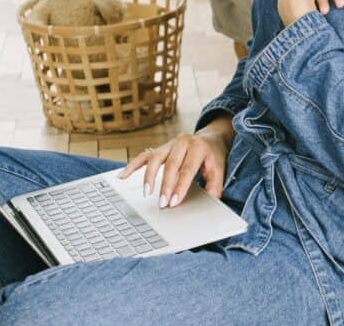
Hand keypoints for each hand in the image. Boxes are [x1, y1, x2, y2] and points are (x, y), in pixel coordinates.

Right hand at [117, 119, 232, 207]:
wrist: (210, 140)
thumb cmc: (213, 158)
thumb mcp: (219, 171)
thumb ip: (214, 188)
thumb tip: (206, 205)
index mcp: (199, 147)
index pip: (187, 169)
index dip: (180, 187)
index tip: (174, 202)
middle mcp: (183, 142)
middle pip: (171, 165)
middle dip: (165, 186)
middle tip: (162, 204)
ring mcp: (169, 144)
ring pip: (155, 159)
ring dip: (149, 177)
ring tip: (146, 193)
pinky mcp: (160, 148)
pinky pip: (144, 156)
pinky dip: (133, 166)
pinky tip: (123, 176)